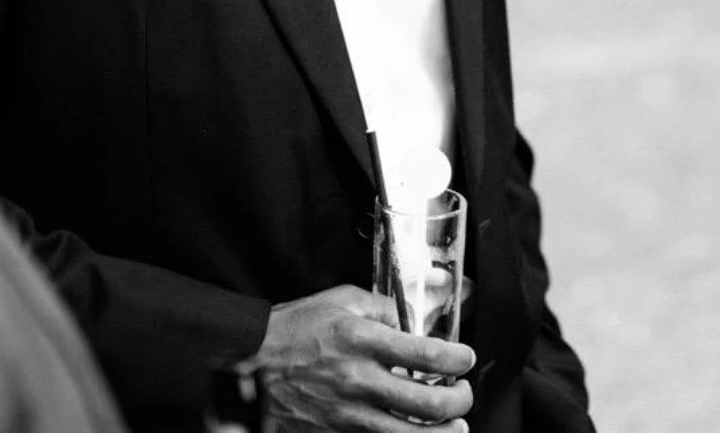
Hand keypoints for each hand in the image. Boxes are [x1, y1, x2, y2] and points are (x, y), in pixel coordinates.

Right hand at [246, 284, 474, 432]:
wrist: (253, 361)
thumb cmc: (297, 327)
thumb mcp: (341, 300)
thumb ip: (382, 307)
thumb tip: (414, 318)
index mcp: (362, 340)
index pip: (427, 353)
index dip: (458, 358)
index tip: (466, 358)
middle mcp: (360, 380)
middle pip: (428, 403)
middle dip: (459, 401)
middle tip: (464, 394)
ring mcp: (348, 415)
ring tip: (456, 428)